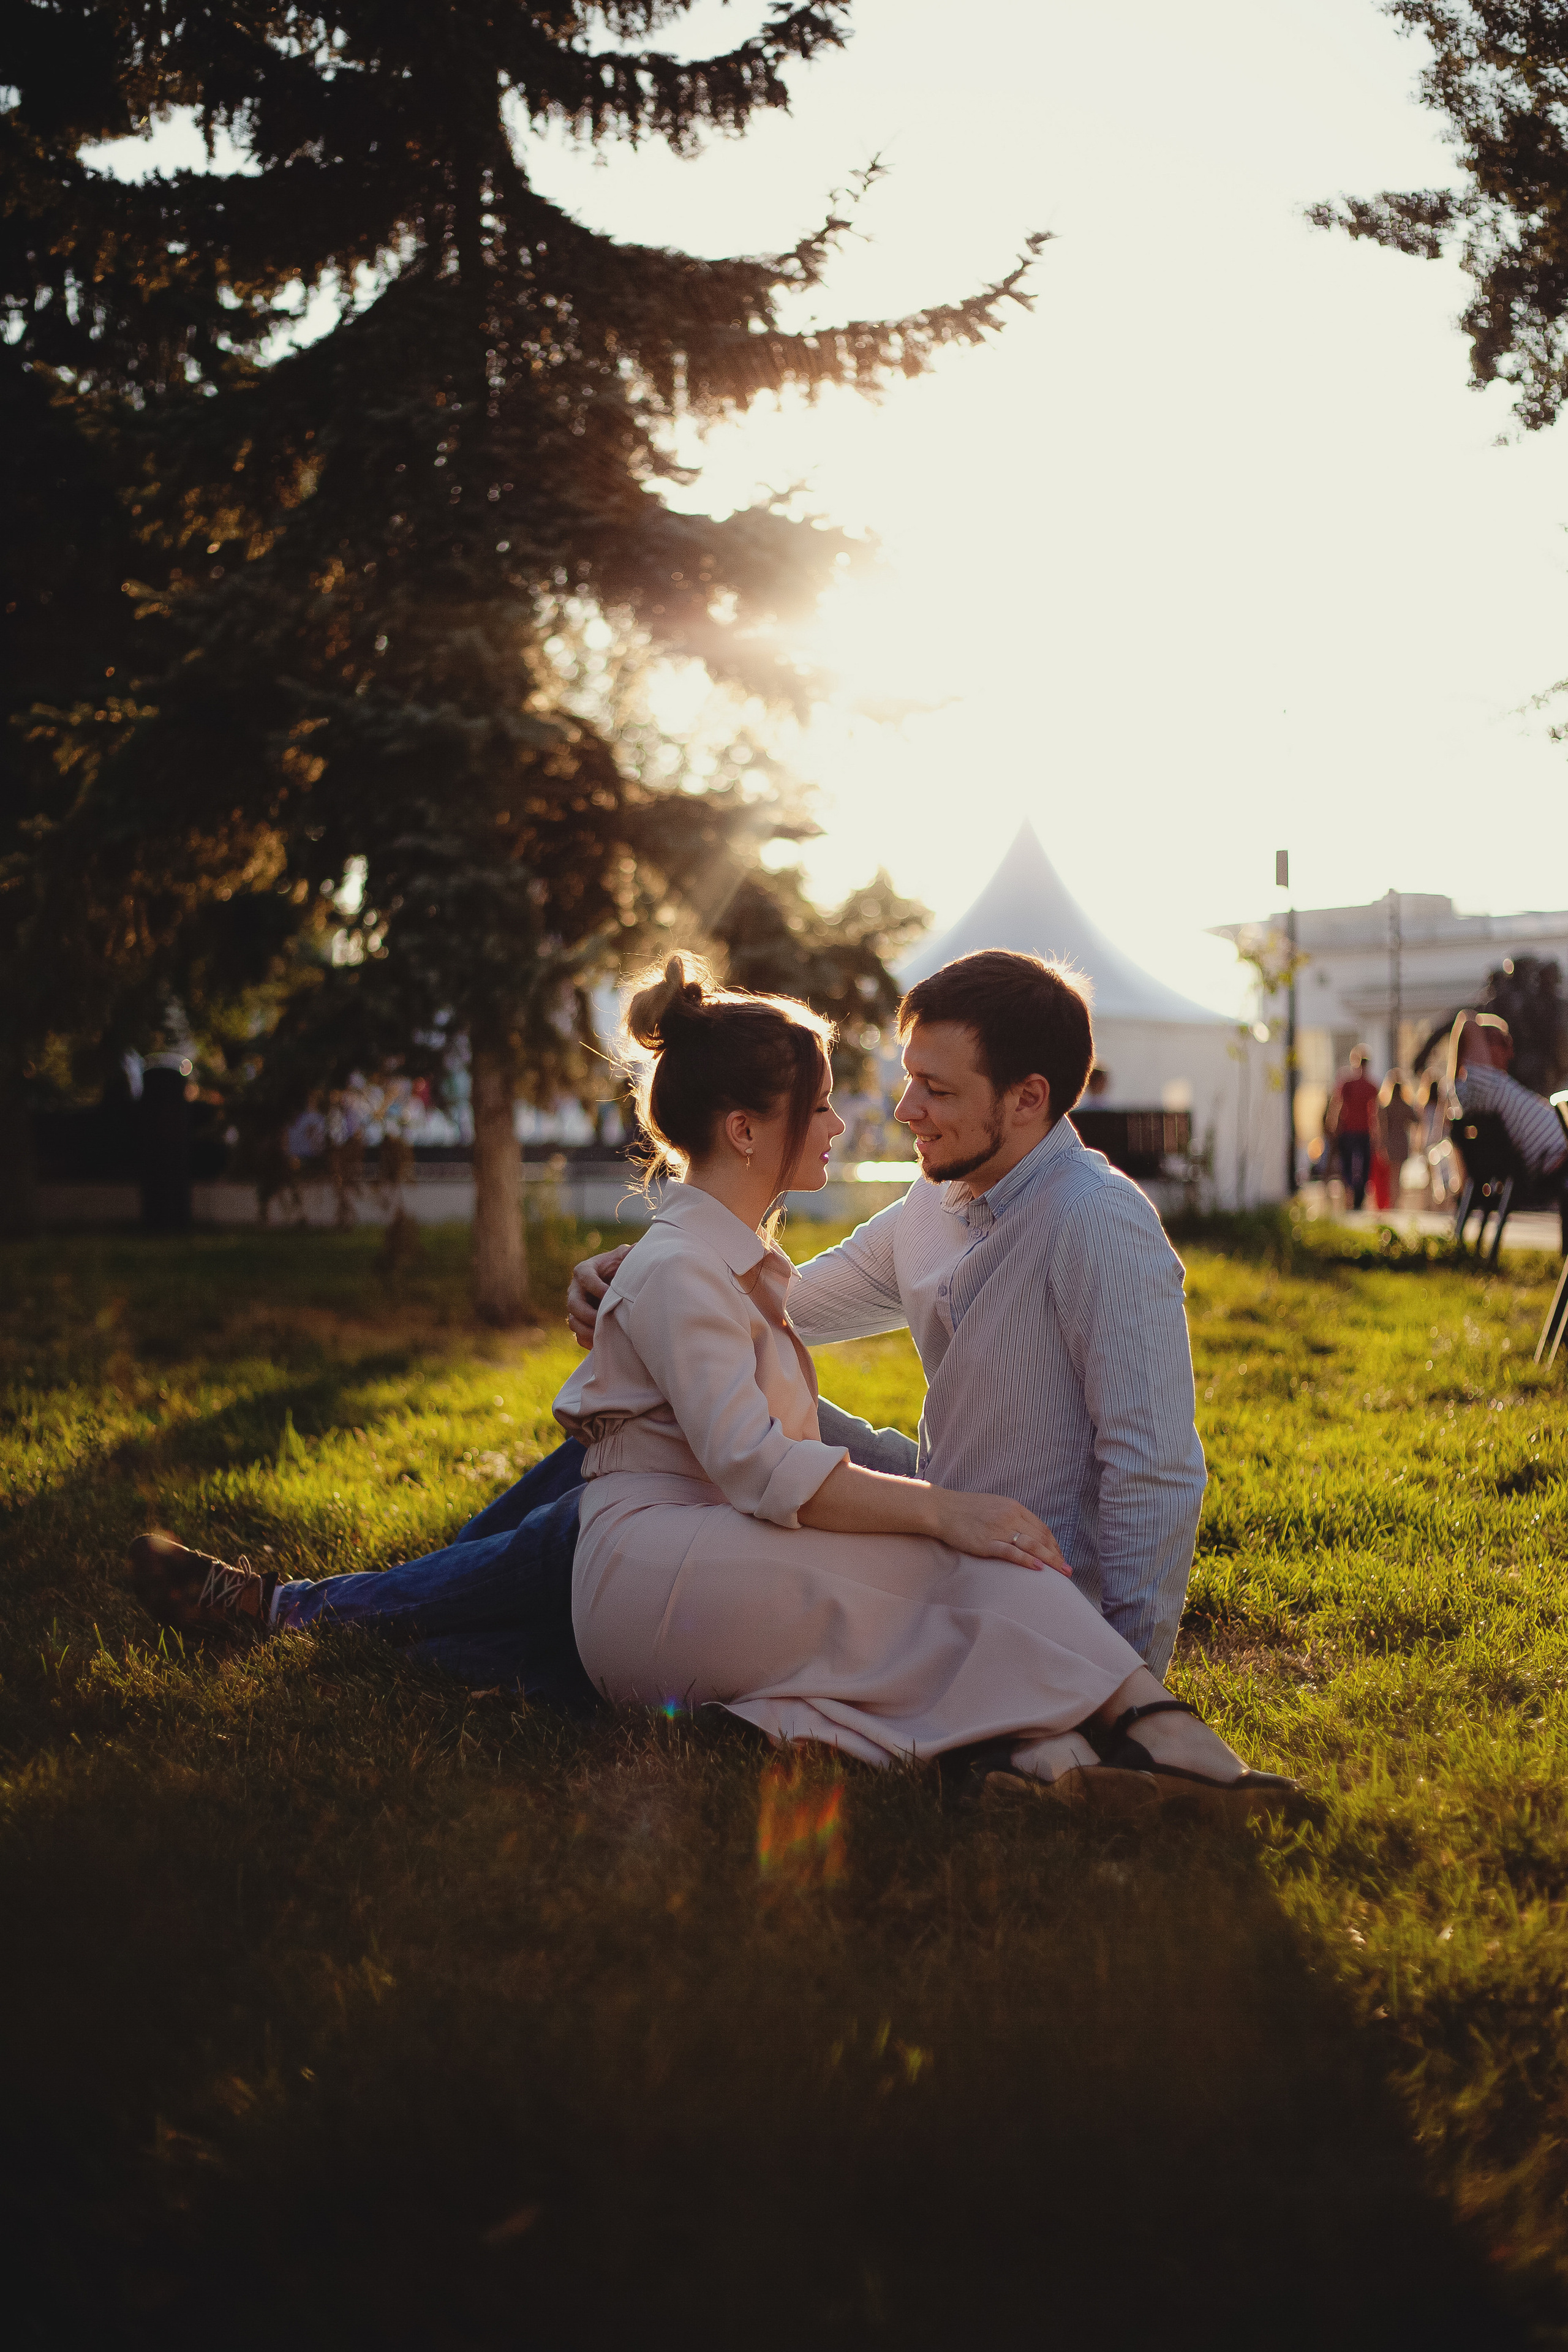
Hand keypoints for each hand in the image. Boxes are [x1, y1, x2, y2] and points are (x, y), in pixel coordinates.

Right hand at [566, 1243, 631, 1347]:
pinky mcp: (580, 1322)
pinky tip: (601, 1345)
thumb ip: (628, 1254)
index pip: (585, 1278)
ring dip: (587, 1330)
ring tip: (603, 1336)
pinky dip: (588, 1341)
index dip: (596, 1287)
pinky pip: (578, 1335)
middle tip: (603, 1320)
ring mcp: (576, 1308)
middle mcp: (575, 1290)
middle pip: (573, 1304)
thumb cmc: (619, 1267)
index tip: (610, 1294)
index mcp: (584, 1271)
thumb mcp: (623, 1257)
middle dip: (587, 1314)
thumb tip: (636, 1248)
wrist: (615, 1283)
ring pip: (573, 1322)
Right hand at [928, 1488, 1070, 1575]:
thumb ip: (1011, 1517)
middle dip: (1057, 1555)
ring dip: (1050, 1559)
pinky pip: (1011, 1551)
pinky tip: (1039, 1568)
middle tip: (1068, 1571)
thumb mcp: (994, 1506)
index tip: (1060, 1557)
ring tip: (1062, 1573)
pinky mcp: (987, 1542)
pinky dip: (1027, 1560)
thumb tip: (1026, 1533)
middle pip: (1041, 1538)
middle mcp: (1010, 1516)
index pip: (1042, 1528)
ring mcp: (999, 1529)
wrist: (941, 1509)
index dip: (1054, 1544)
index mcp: (1014, 1507)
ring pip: (1032, 1545)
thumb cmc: (966, 1509)